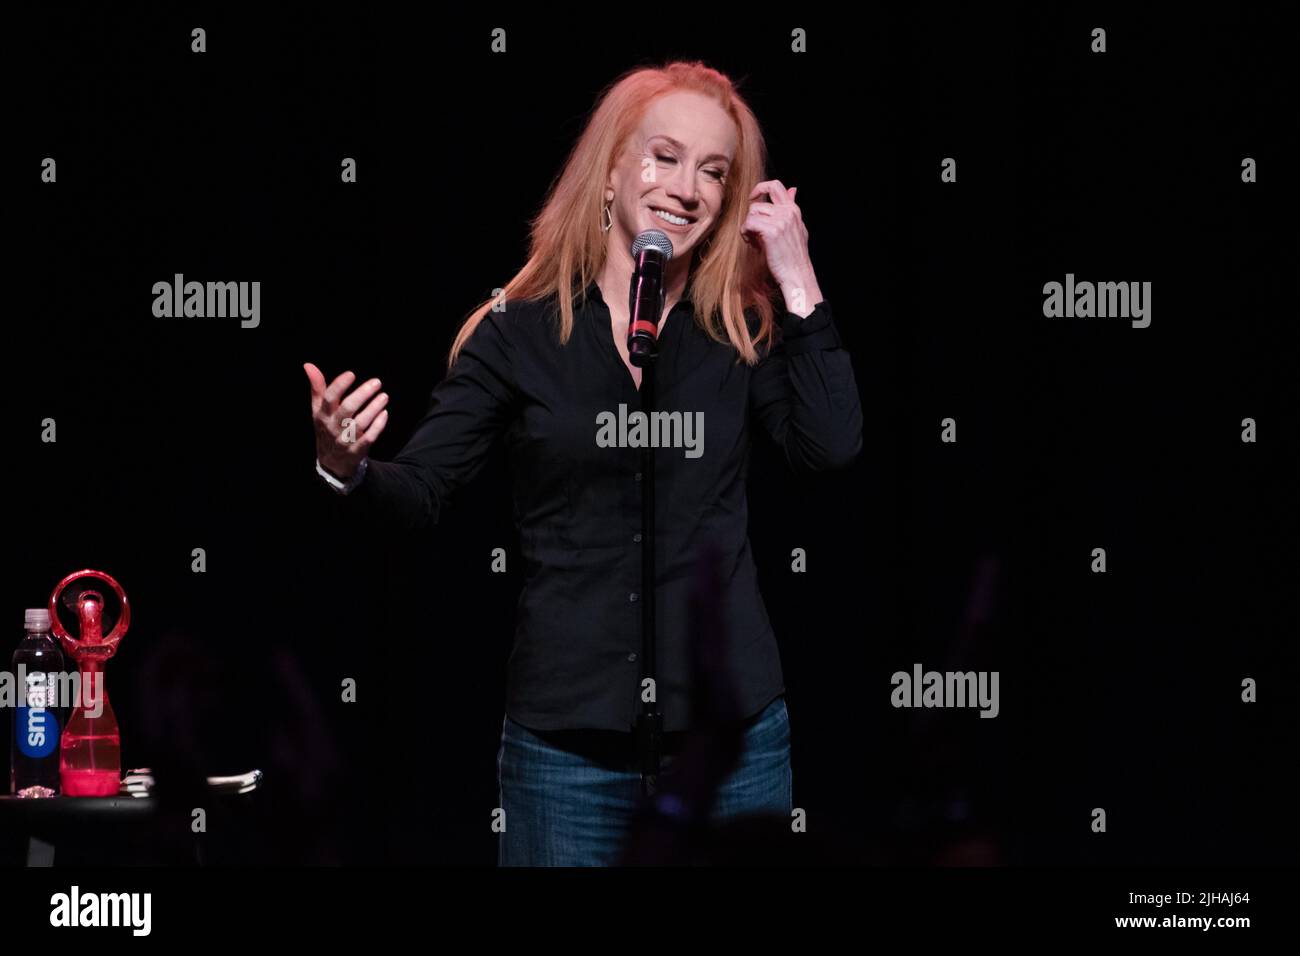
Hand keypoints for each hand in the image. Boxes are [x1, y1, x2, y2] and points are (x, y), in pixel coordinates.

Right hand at [304, 363, 389, 480]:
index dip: (340, 385)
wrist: (331, 461)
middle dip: (362, 394)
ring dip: (374, 408)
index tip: (351, 374)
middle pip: (347, 409)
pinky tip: (384, 413)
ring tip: (384, 396)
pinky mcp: (357, 450)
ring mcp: (345, 439)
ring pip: (360, 423)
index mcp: (323, 415)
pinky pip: (369, 437)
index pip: (329, 398)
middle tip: (377, 382)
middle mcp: (333, 426)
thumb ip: (317, 388)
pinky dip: (378, 425)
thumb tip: (308, 365)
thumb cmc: (327, 428)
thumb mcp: (318, 410)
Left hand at [741, 181, 823, 315]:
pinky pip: (749, 224)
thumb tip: (793, 189)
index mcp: (793, 210)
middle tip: (753, 231)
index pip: (776, 186)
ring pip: (752, 214)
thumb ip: (792, 208)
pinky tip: (754, 245)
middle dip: (751, 215)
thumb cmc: (795, 256)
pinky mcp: (771, 230)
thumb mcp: (798, 228)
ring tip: (756, 242)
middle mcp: (788, 212)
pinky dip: (746, 234)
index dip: (760, 188)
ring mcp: (780, 220)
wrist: (797, 275)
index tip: (753, 198)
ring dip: (749, 228)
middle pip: (758, 203)